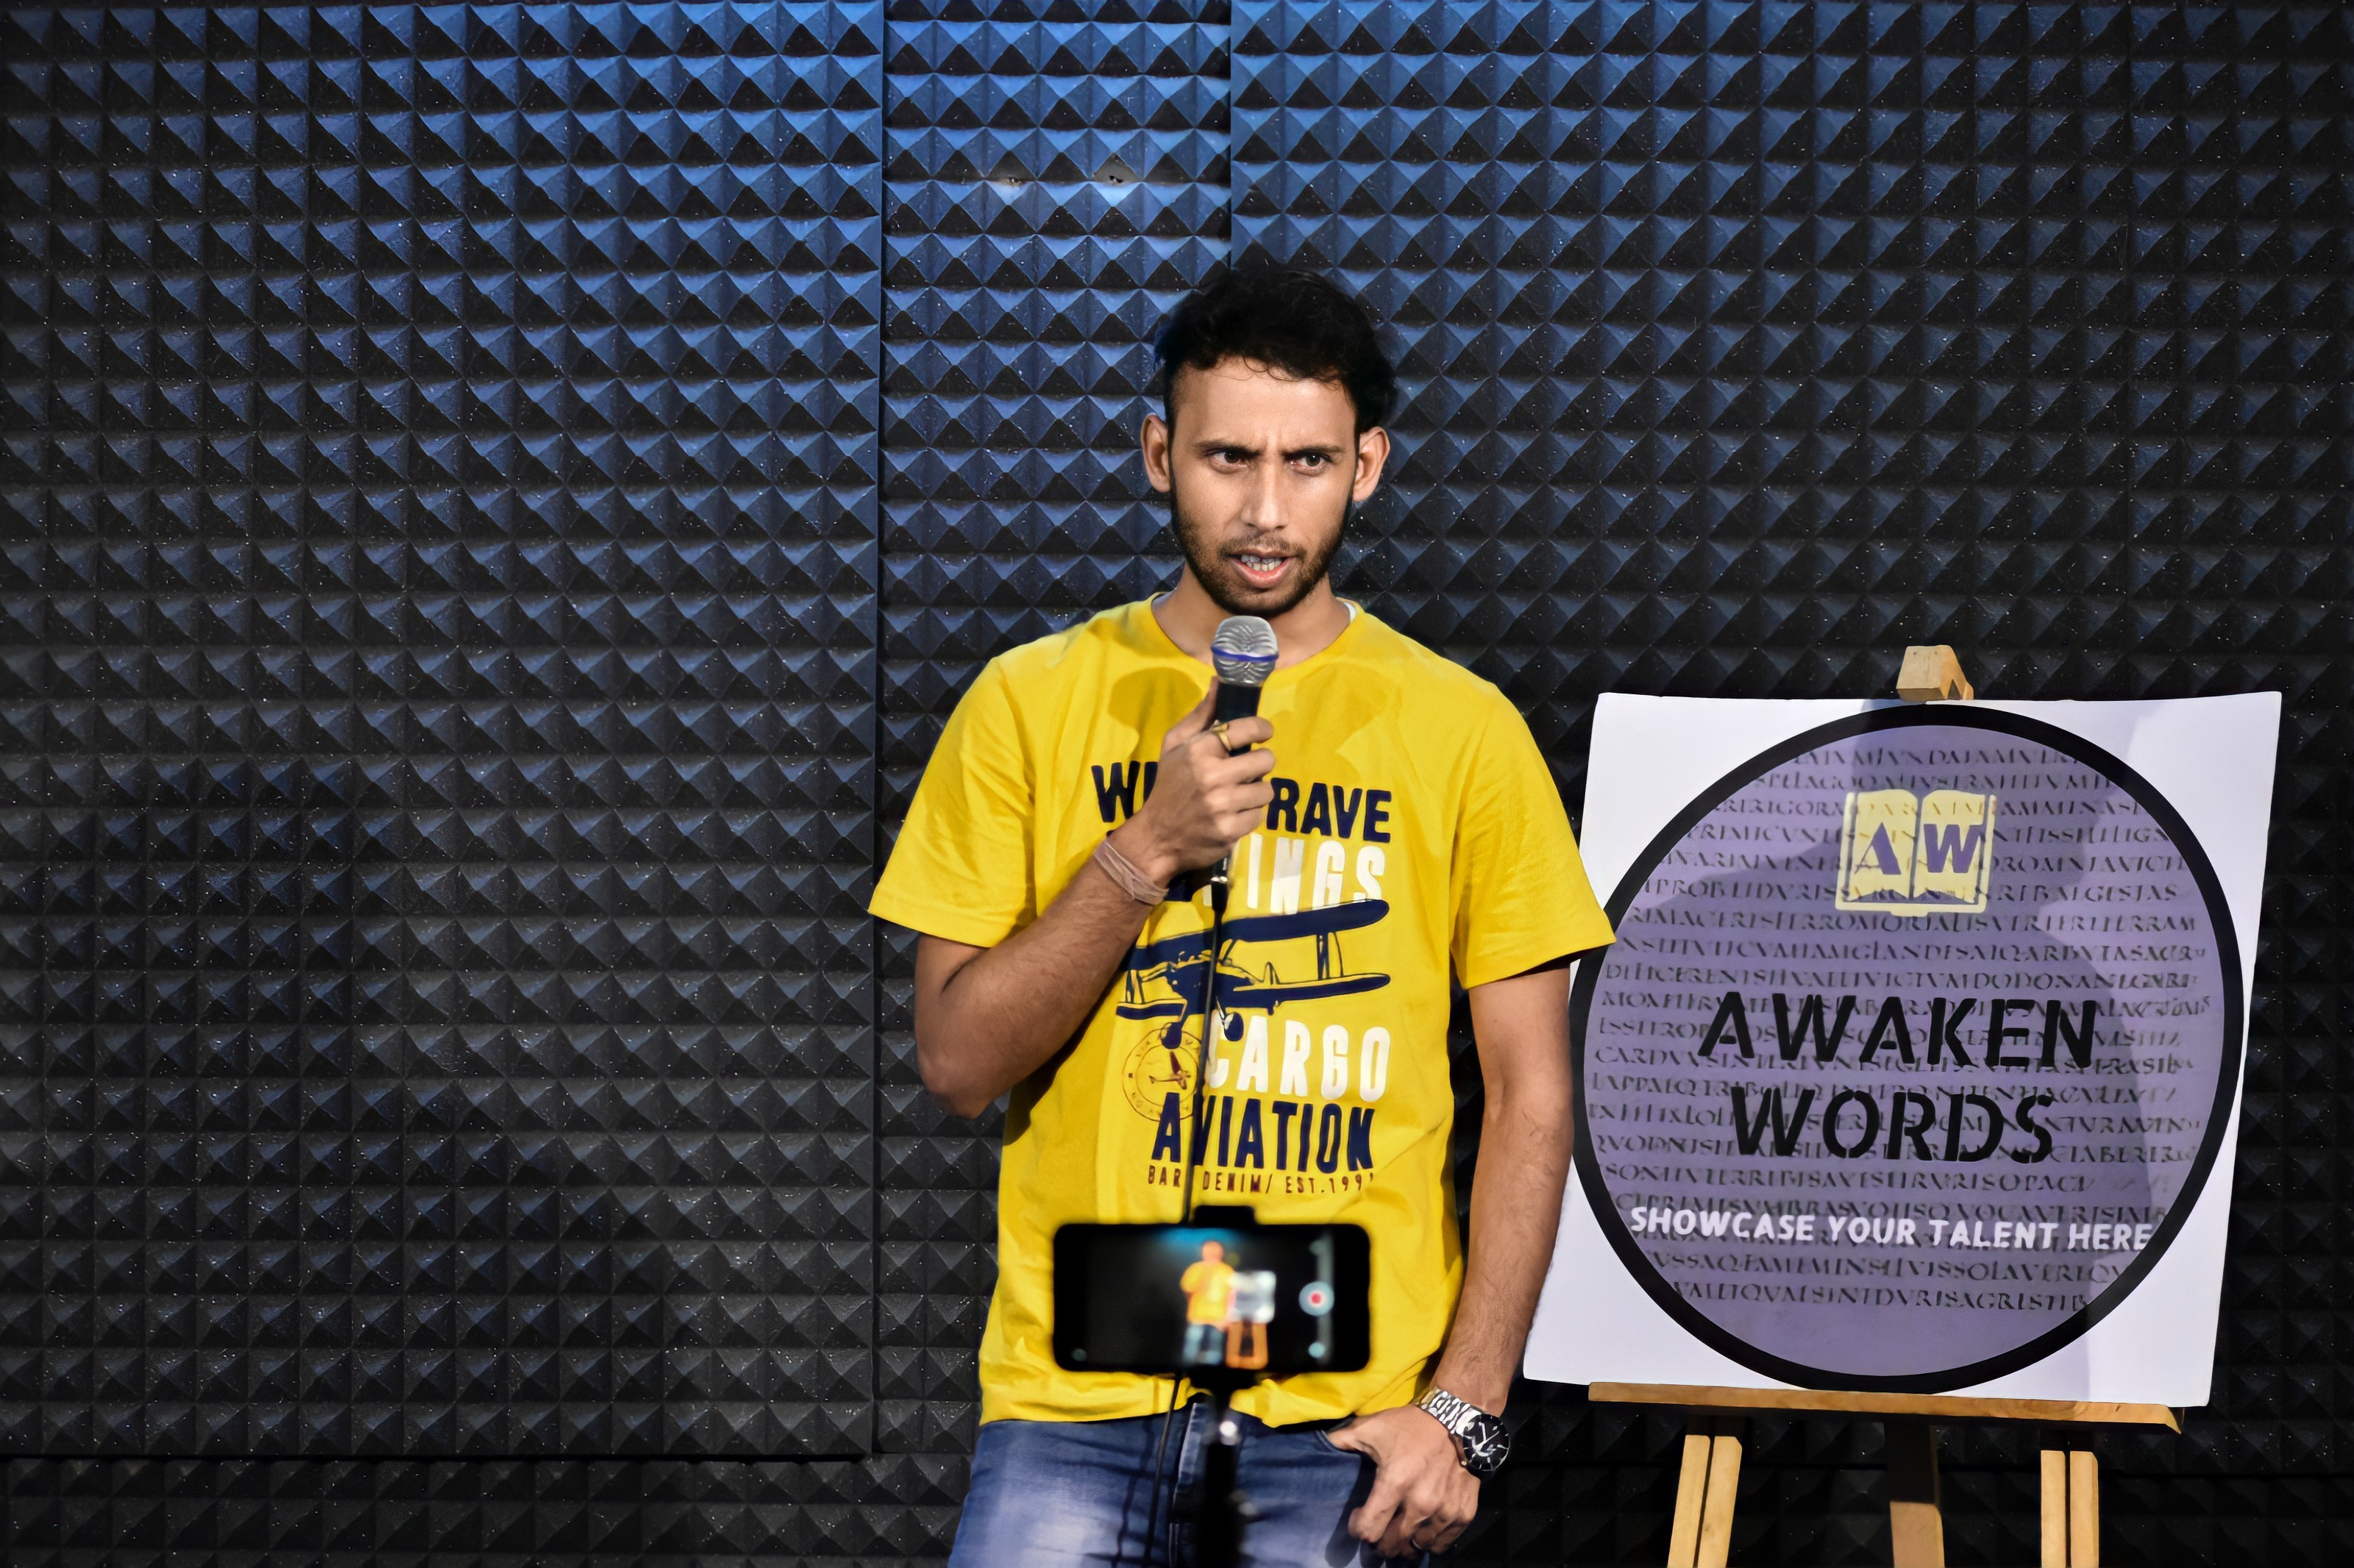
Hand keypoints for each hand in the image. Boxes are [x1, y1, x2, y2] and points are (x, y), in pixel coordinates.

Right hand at [1109, 687, 1274, 885]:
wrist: (1156, 836)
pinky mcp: (1230, 830)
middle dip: (1260, 763)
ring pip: (1266, 789)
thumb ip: (1201, 715)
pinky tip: (1233, 813)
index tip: (1262, 732)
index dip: (1262, 728)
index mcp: (1199, 750)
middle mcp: (1212, 776)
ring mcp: (1222, 805)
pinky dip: (1249, 814)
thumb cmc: (1169, 785)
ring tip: (1239, 793)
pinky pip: (1259, 816)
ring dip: (1256, 791)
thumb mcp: (1175, 745)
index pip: (1247, 728)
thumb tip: (1220, 681)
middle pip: (1266, 760)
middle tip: (1248, 768)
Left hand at [1326, 1404, 1479, 1556]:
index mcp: (1394, 1484)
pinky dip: (1431, 1540)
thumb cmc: (1411, 1425)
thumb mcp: (1372, 1428)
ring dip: (1406, 1542)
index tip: (1358, 1516)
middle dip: (1380, 1541)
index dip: (1358, 1528)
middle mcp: (1420, 1504)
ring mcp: (1444, 1511)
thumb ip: (1343, 1440)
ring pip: (1417, 1547)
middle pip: (1392, 1546)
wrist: (1459, 1420)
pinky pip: (1442, 1543)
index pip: (1369, 1530)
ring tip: (1401, 1529)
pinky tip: (1424, 1529)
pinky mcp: (1463, 1513)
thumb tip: (1318, 1446)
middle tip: (1379, 1528)